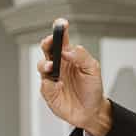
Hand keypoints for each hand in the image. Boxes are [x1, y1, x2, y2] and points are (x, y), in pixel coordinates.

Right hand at [36, 19, 110, 135]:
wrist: (91, 112)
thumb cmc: (92, 89)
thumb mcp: (93, 70)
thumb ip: (82, 57)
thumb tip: (68, 50)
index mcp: (69, 56)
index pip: (62, 40)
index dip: (60, 30)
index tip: (61, 23)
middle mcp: (58, 65)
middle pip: (47, 49)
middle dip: (47, 43)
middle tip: (50, 41)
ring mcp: (52, 78)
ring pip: (42, 66)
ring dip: (45, 64)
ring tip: (52, 66)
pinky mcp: (48, 92)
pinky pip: (45, 86)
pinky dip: (50, 85)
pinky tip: (59, 86)